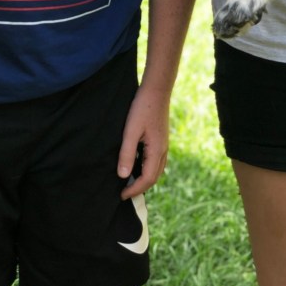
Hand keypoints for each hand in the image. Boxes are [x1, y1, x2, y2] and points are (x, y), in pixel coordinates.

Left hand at [117, 84, 169, 199]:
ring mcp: (163, 144)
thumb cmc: (143, 108)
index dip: (134, 189)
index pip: (147, 179)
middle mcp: (163, 150)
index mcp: (157, 150)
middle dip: (140, 188)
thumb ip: (127, 153)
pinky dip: (147, 168)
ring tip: (130, 182)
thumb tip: (123, 176)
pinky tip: (137, 164)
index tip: (121, 195)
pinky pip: (156, 160)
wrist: (156, 89)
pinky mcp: (161, 138)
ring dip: (145, 179)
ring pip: (156, 169)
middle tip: (125, 192)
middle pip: (154, 177)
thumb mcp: (131, 130)